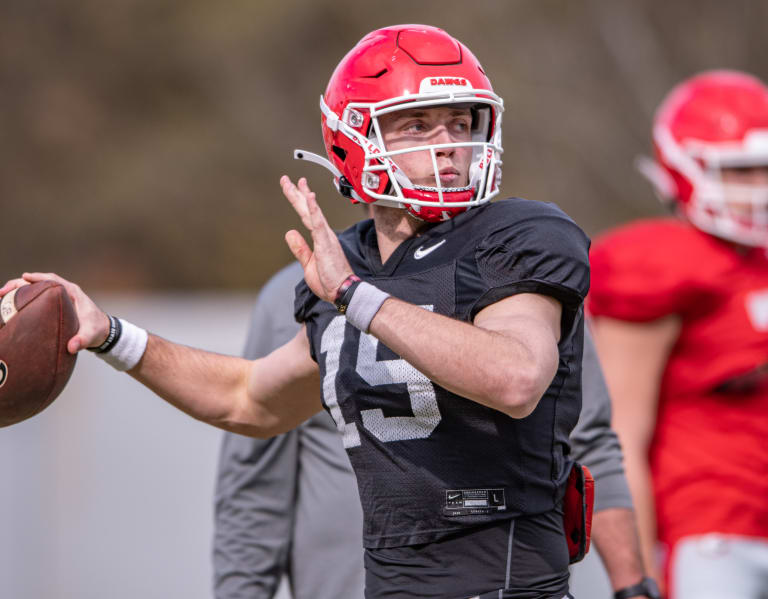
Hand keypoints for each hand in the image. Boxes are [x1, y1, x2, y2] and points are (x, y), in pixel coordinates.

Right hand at [0, 272, 109, 353]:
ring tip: (0, 297)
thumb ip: (82, 340)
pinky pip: (36, 298)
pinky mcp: (53, 306)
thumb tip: (72, 347)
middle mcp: (64, 292)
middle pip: (39, 282)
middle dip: (20, 284)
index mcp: (73, 293)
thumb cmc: (97, 330)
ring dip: (18, 291)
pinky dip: (23, 299)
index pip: (53, 280)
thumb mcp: (91, 335)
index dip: (38, 277)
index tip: (24, 277)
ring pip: (35, 289)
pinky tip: (9, 306)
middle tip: (2, 292)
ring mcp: (58, 298)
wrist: (102, 333)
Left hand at [281, 176, 354, 303]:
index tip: (293, 188)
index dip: (299, 201)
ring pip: (312, 212)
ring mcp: (326, 237)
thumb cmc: (330, 280)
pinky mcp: (326, 243)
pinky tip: (310, 197)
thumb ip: (300, 248)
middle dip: (296, 193)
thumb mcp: (309, 263)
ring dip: (303, 196)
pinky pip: (318, 223)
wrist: (343, 291)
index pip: (307, 216)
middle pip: (307, 210)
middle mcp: (324, 234)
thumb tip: (290, 233)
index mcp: (320, 238)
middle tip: (286, 179)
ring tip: (296, 182)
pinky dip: (314, 209)